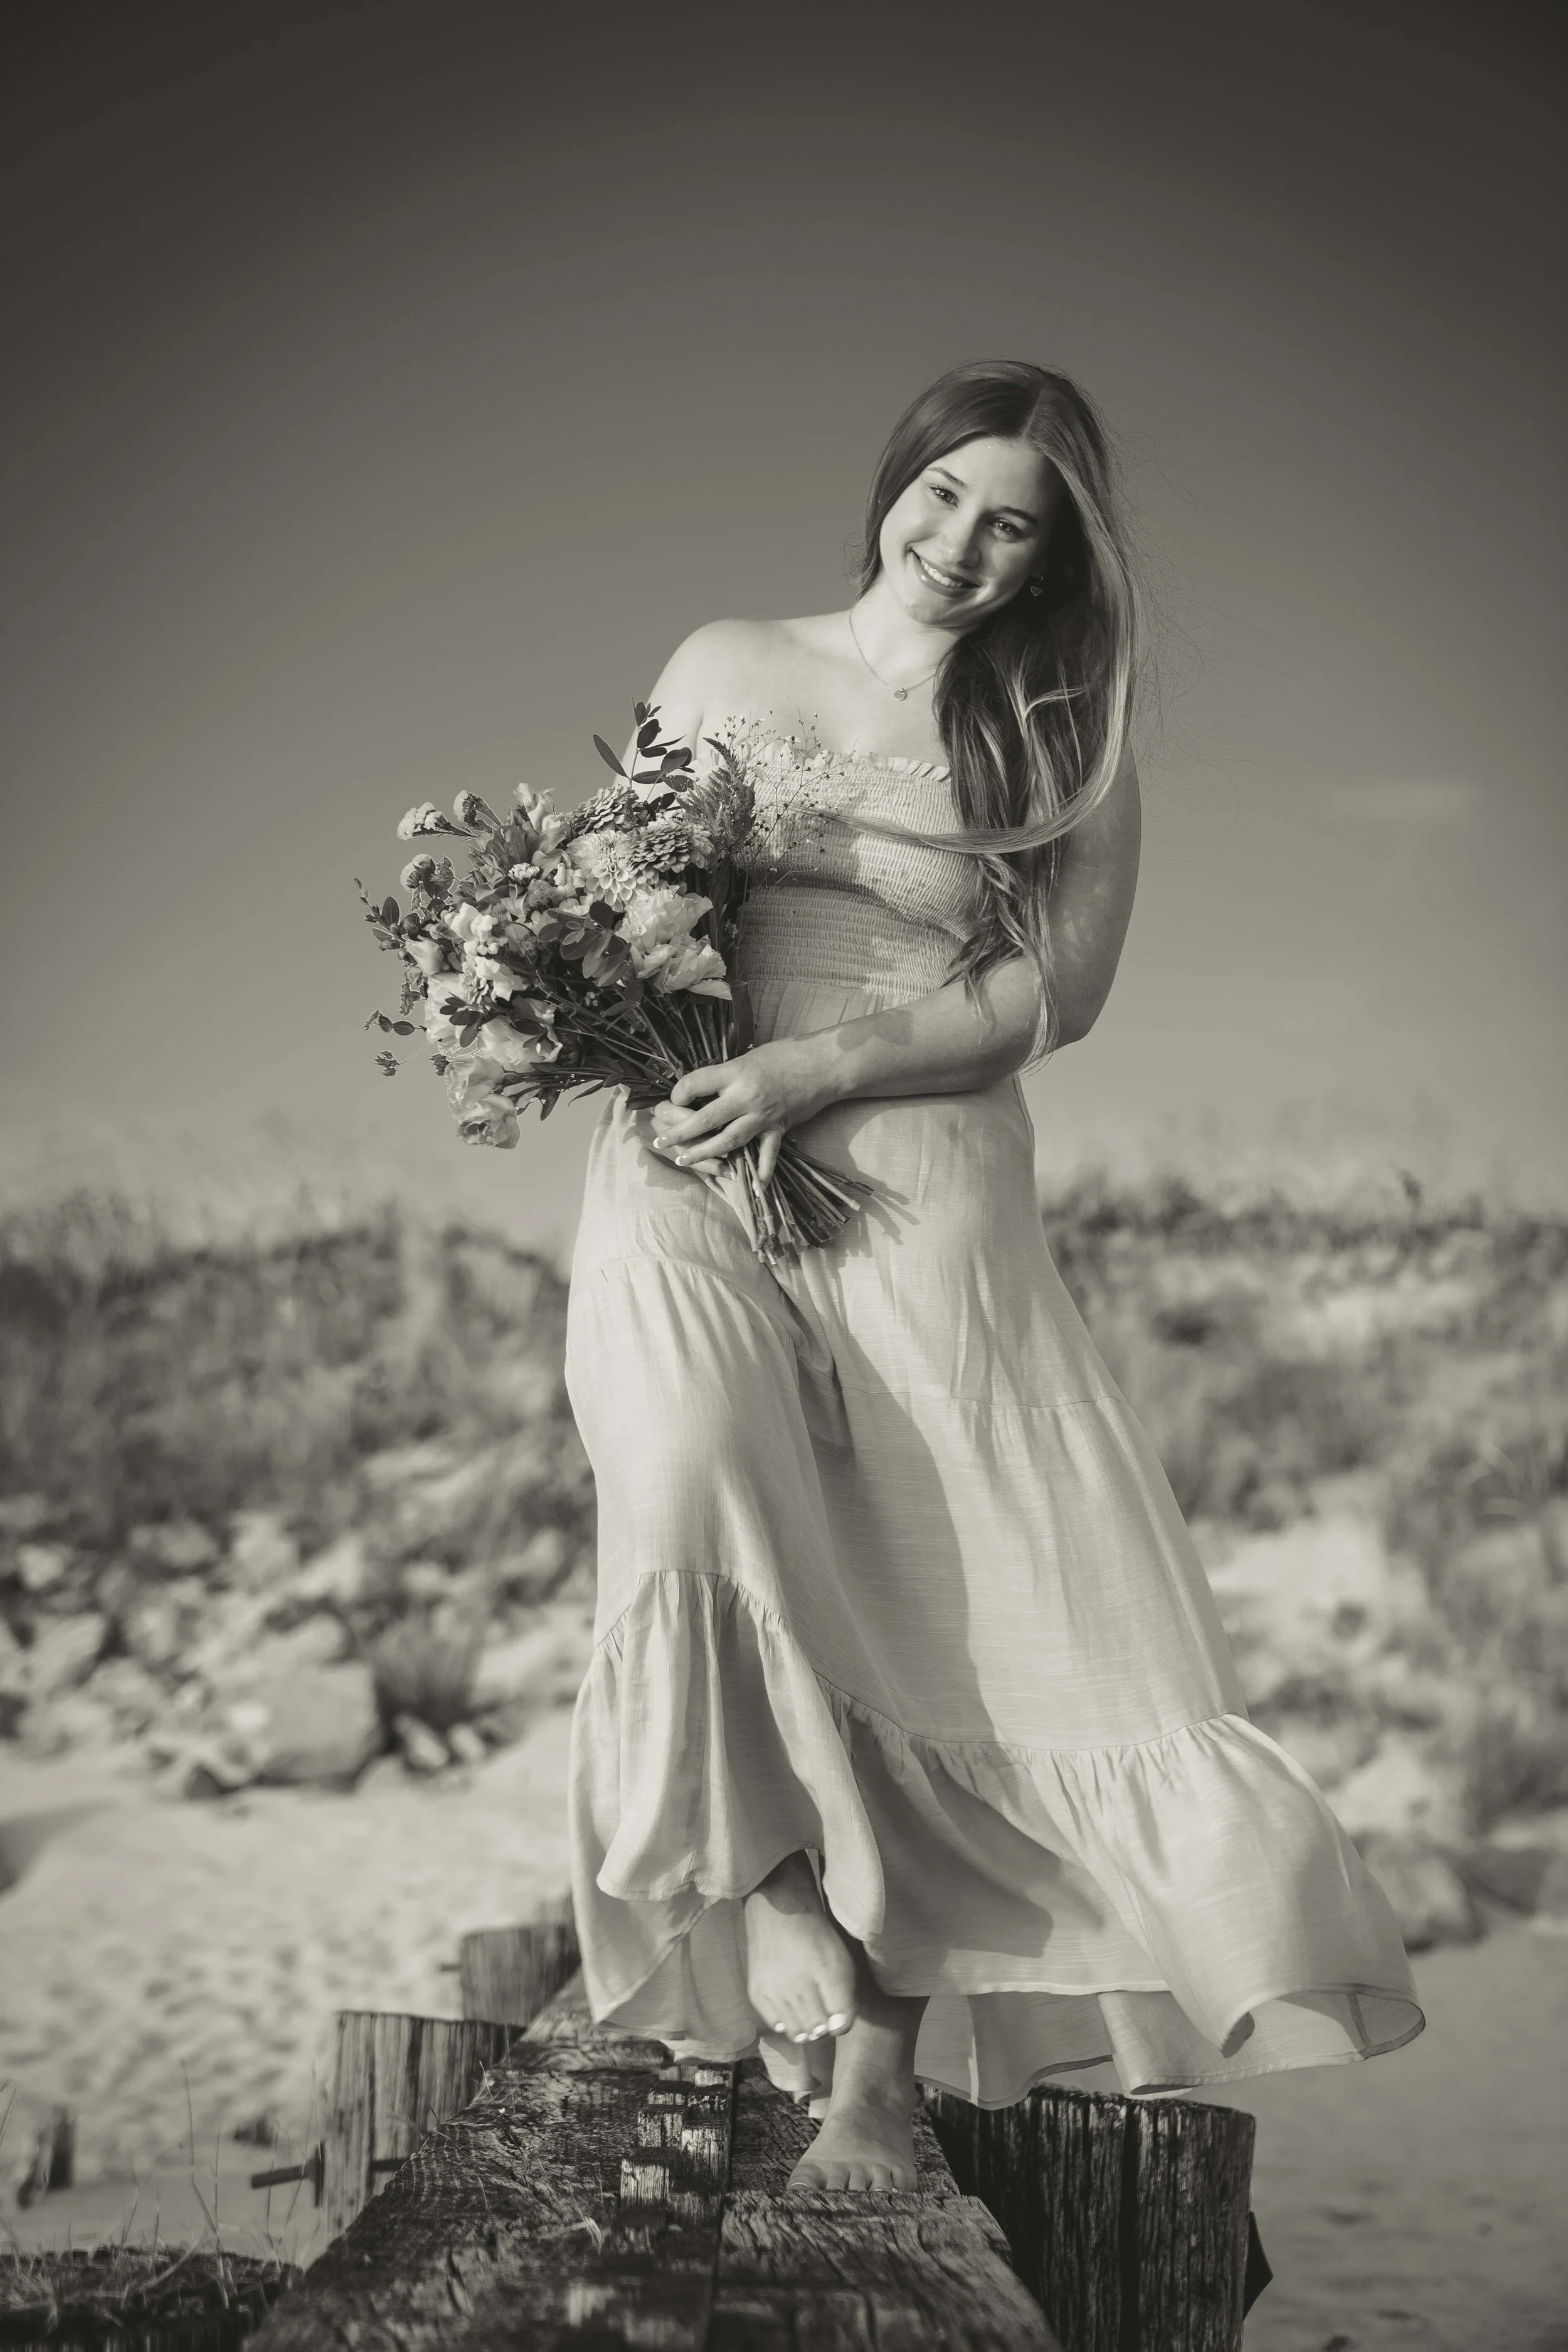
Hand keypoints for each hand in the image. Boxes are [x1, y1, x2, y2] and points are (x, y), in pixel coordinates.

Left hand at [649, 1037, 835, 1182]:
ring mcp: (763, 1115)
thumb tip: (707, 1086)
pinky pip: (768, 1153)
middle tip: (661, 1142)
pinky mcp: (779, 1127)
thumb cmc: (787, 1053)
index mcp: (736, 1072)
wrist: (824, 1062)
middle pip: (704, 1118)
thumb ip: (729, 1073)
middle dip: (679, 1132)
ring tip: (685, 1160)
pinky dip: (763, 1172)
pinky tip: (755, 1188)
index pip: (695, 1083)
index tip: (674, 1097)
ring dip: (704, 1152)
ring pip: (728, 1140)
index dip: (679, 1092)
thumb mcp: (750, 1056)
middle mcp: (746, 1095)